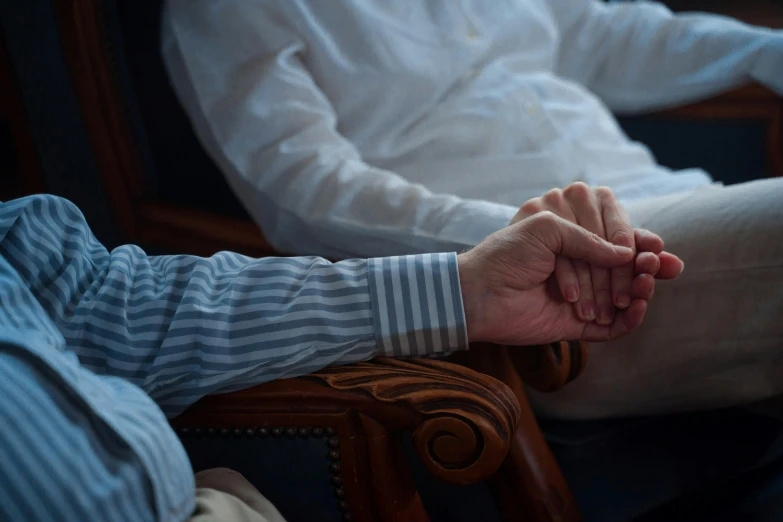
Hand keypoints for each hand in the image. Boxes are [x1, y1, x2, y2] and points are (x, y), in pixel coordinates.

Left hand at [459, 212, 665, 345]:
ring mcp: (583, 297)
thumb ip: (589, 237)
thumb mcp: (547, 227)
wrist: (479, 293)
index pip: (615, 237)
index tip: (651, 245)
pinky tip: (638, 306)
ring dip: (640, 289)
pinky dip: (632, 318)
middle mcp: (580, 266)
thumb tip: (627, 254)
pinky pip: (616, 327)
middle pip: (626, 267)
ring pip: (625, 295)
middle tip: (652, 265)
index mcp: (571, 238)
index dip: (635, 241)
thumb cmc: (506, 254)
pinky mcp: (580, 326)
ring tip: (645, 284)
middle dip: (643, 266)